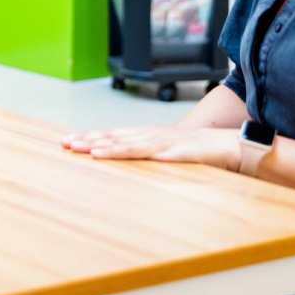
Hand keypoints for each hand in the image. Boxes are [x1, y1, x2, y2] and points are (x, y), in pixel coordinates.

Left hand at [62, 125, 240, 170]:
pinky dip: (131, 153)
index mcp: (145, 135)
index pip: (111, 135)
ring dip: (104, 146)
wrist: (228, 144)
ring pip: (127, 143)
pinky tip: (119, 155)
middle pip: (113, 137)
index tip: (67, 140)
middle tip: (65, 144)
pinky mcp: (175, 151)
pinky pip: (150, 153)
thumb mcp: (167, 151)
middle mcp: (149, 134)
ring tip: (84, 149)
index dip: (89, 137)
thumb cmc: (196, 149)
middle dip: (88, 140)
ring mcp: (161, 141)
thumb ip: (147, 154)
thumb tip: (125, 159)